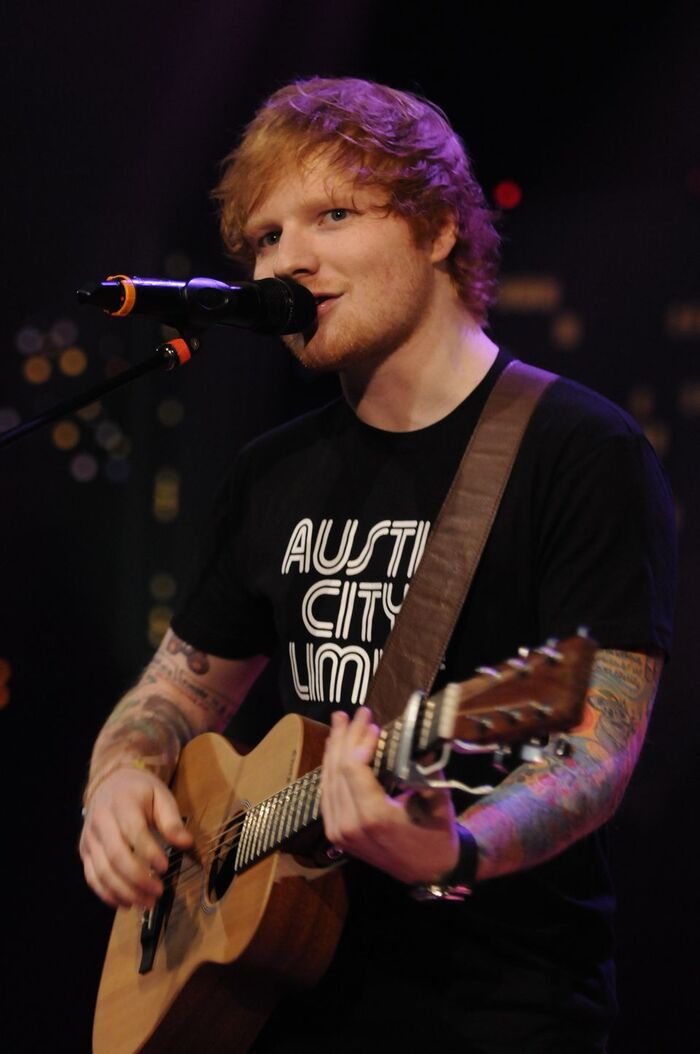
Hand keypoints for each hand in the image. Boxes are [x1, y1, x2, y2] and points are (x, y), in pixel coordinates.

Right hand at [79, 766, 192, 909]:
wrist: (109, 783)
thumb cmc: (139, 791)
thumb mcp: (161, 796)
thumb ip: (172, 820)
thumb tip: (186, 843)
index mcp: (122, 804)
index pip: (133, 831)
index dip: (148, 852)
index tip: (165, 867)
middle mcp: (100, 822)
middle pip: (115, 856)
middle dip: (137, 878)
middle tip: (158, 892)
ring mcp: (89, 839)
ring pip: (102, 871)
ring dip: (124, 891)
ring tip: (147, 902)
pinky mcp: (85, 852)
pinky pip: (92, 878)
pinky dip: (107, 894)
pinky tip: (126, 903)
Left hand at [320, 707, 458, 884]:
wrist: (430, 871)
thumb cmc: (437, 834)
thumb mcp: (437, 800)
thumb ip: (425, 767)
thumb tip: (416, 735)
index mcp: (375, 817)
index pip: (354, 768)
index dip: (359, 740)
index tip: (372, 722)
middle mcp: (350, 825)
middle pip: (337, 770)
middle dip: (345, 737)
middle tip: (355, 713)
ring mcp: (339, 832)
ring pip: (327, 781)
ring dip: (334, 749)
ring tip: (340, 724)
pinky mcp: (336, 834)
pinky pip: (327, 794)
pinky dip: (330, 769)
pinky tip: (335, 751)